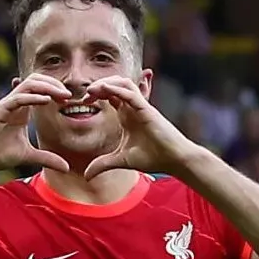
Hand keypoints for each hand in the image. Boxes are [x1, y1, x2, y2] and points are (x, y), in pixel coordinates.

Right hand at [0, 73, 69, 172]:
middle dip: (54, 84)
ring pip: (28, 84)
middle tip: (69, 95)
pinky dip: (32, 97)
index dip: (56, 90)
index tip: (70, 100)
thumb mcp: (27, 156)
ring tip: (62, 95)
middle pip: (36, 81)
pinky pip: (17, 98)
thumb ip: (46, 158)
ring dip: (47, 86)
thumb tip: (66, 167)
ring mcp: (6, 104)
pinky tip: (46, 101)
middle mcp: (15, 103)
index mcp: (22, 109)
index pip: (41, 90)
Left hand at [81, 76, 199, 179]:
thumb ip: (103, 165)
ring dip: (107, 83)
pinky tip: (104, 89)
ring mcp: (140, 107)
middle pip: (114, 85)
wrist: (174, 160)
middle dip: (98, 86)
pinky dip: (117, 89)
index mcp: (126, 116)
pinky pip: (131, 93)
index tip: (84, 102)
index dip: (96, 94)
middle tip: (86, 95)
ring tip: (93, 90)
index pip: (110, 96)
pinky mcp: (147, 109)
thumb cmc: (153, 158)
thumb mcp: (121, 161)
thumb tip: (87, 176)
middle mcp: (132, 108)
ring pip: (123, 83)